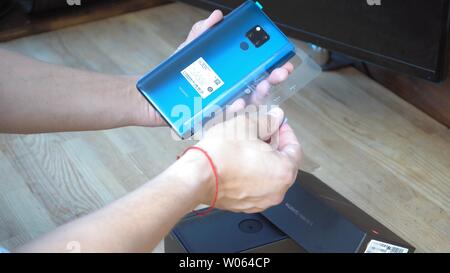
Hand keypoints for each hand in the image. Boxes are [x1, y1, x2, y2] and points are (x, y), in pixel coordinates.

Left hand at [131, 10, 293, 126]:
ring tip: (262, 86)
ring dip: (258, 95)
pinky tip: (237, 102)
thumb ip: (202, 33)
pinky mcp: (213, 118)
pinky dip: (235, 110)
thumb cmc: (173, 76)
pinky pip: (227, 116)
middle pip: (258, 85)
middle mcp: (230, 89)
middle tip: (279, 73)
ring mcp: (223, 105)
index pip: (255, 68)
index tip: (281, 60)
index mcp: (229, 72)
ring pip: (247, 102)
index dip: (270, 64)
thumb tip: (217, 16)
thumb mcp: (188, 51)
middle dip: (272, 79)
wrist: (152, 99)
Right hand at [183, 108, 301, 212]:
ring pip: (265, 173)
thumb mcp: (247, 126)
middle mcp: (276, 190)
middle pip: (280, 162)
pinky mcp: (243, 204)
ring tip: (246, 141)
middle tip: (262, 131)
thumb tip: (275, 117)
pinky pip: (252, 184)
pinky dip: (249, 170)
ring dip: (259, 156)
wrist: (197, 176)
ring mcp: (260, 200)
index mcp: (284, 171)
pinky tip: (238, 157)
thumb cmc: (222, 154)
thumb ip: (267, 120)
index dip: (285, 131)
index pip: (294, 148)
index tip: (277, 124)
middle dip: (271, 144)